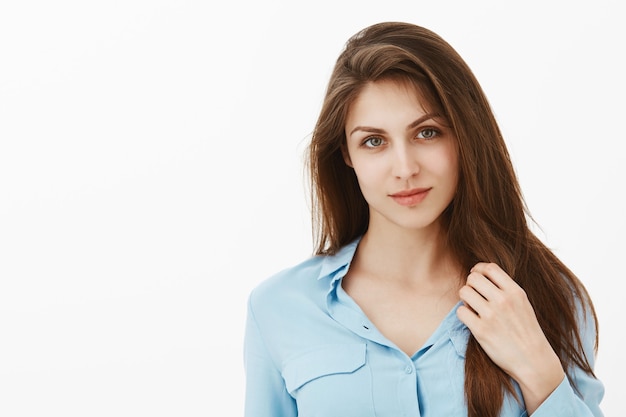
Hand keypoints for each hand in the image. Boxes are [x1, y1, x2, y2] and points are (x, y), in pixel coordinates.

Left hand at [456, 262, 564, 413]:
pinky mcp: (481, 330)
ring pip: (464, 292)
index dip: (478, 269)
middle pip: (473, 278)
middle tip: (474, 294)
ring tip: (472, 307)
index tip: (476, 276)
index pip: (489, 268)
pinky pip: (461, 311)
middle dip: (470, 284)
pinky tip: (471, 319)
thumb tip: (480, 274)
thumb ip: (506, 289)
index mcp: (515, 292)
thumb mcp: (523, 304)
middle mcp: (503, 301)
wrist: (534, 361)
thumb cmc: (527, 331)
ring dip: (465, 299)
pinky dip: (463, 314)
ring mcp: (491, 315)